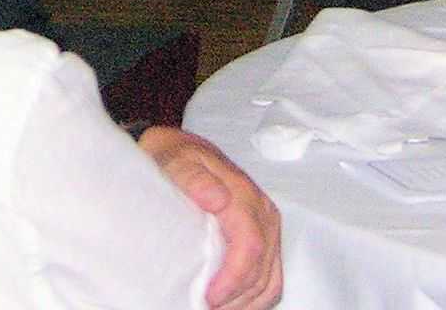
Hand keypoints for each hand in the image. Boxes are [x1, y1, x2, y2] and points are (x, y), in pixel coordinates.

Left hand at [138, 126, 282, 309]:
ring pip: (270, 281)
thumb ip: (193, 178)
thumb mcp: (175, 161)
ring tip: (215, 309)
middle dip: (236, 299)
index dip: (232, 279)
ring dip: (246, 303)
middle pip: (262, 271)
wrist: (184, 151)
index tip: (208, 298)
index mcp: (244, 195)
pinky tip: (233, 305)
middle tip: (204, 309)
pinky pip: (271, 279)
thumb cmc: (176, 159)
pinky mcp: (265, 240)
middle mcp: (263, 213)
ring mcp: (268, 229)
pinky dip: (255, 299)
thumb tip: (218, 199)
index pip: (250, 246)